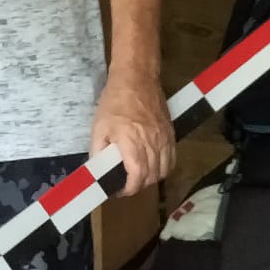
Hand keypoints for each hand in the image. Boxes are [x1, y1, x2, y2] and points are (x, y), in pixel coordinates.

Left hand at [90, 69, 174, 195]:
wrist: (136, 78)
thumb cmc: (114, 101)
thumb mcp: (98, 127)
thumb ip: (98, 152)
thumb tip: (98, 171)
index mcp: (132, 143)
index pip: (138, 177)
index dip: (129, 189)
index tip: (120, 190)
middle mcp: (152, 143)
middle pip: (152, 177)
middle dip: (138, 185)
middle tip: (126, 183)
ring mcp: (164, 138)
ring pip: (164, 170)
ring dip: (151, 178)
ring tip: (138, 176)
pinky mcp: (171, 133)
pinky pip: (172, 158)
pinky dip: (163, 168)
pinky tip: (153, 166)